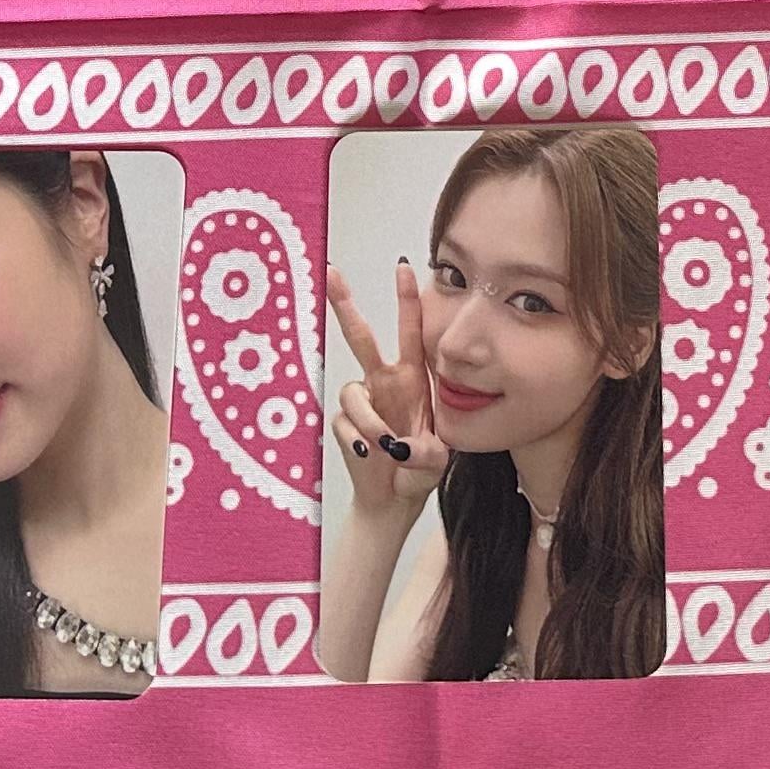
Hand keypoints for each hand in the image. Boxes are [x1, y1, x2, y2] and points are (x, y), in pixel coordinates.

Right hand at [322, 257, 449, 515]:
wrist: (395, 501)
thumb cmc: (421, 470)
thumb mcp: (439, 458)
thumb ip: (426, 453)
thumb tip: (398, 447)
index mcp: (412, 378)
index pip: (411, 332)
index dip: (407, 300)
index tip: (404, 267)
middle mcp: (385, 382)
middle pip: (360, 337)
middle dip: (345, 305)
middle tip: (330, 274)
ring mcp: (363, 402)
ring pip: (354, 393)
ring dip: (372, 421)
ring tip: (388, 447)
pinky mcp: (344, 424)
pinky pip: (346, 423)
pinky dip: (360, 440)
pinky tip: (371, 454)